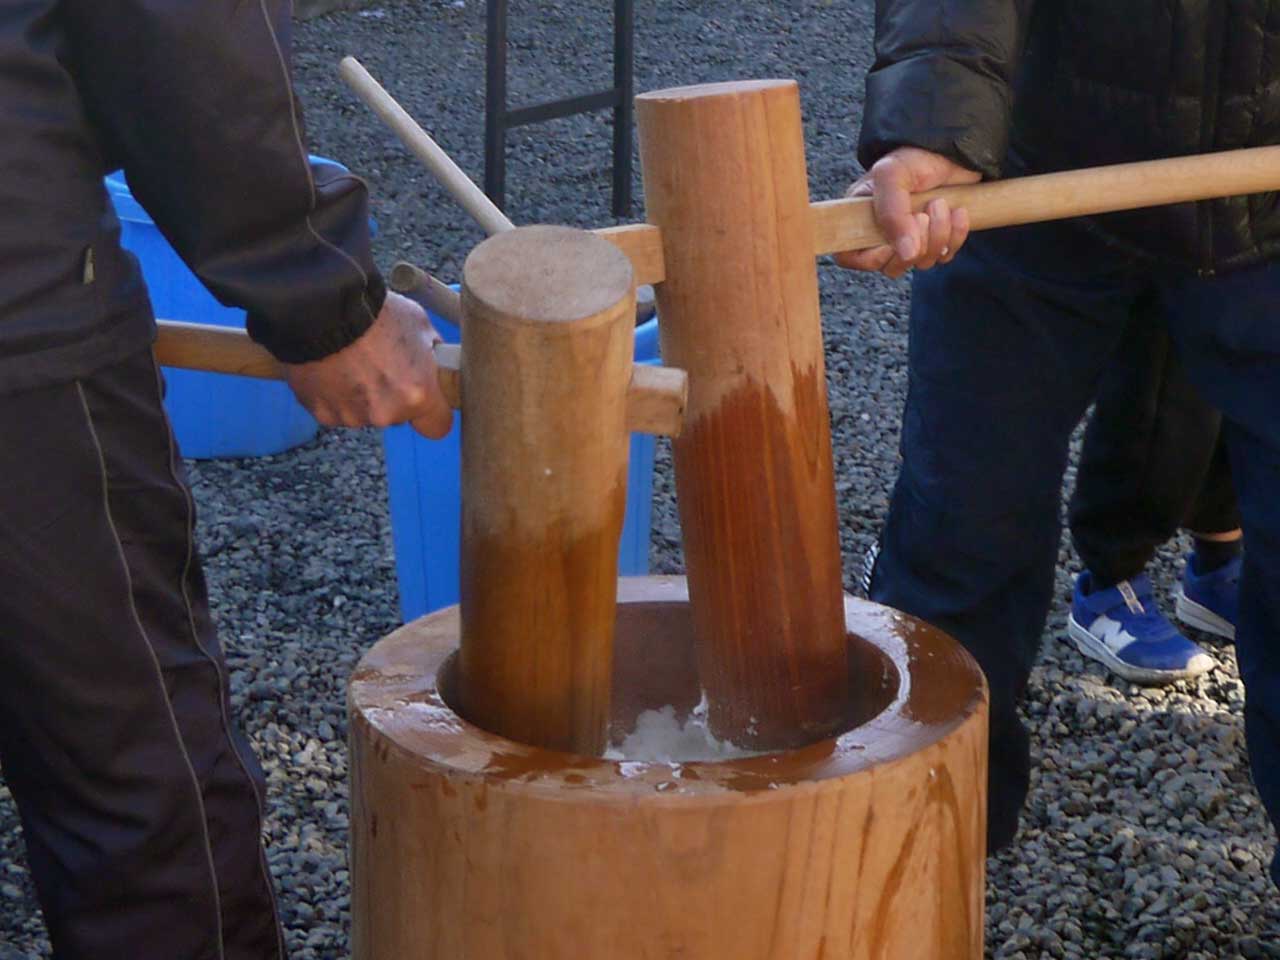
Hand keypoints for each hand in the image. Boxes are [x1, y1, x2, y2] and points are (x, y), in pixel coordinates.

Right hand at [282, 291, 452, 438]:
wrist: (323, 310)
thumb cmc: (373, 314)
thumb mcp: (418, 324)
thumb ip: (431, 354)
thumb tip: (437, 363)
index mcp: (417, 395)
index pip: (437, 427)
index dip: (432, 414)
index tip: (426, 402)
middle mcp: (387, 413)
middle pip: (398, 416)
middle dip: (393, 397)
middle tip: (381, 365)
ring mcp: (353, 416)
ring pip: (366, 413)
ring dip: (362, 396)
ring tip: (353, 362)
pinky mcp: (324, 413)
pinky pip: (337, 409)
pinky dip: (335, 395)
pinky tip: (333, 369)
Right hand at [834, 147, 980, 277]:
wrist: (952, 151)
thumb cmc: (914, 158)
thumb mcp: (892, 176)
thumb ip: (892, 214)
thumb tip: (906, 254)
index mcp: (861, 217)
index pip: (849, 256)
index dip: (870, 258)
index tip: (889, 244)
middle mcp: (882, 233)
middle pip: (891, 266)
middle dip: (914, 244)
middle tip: (923, 215)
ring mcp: (911, 240)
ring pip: (920, 263)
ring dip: (937, 236)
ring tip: (940, 204)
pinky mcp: (937, 241)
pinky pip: (944, 257)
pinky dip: (955, 237)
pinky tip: (957, 212)